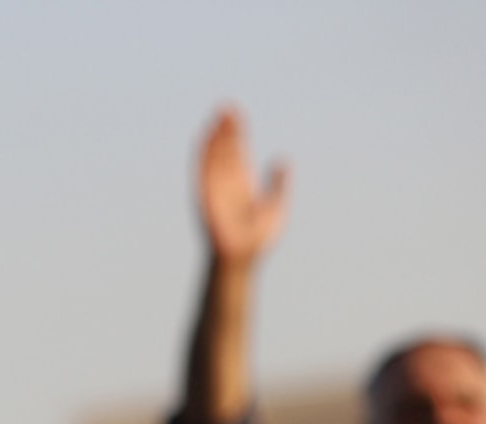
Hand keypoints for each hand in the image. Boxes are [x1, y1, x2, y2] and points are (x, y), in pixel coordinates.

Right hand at [198, 106, 289, 267]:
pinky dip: (203, 154)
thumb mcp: (275, 204)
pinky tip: (205, 139)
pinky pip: (204, 171)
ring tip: (219, 116)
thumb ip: (277, 182)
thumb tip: (282, 161)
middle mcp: (227, 184)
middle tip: (227, 107)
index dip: (236, 134)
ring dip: (215, 137)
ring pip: (215, 157)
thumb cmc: (257, 238)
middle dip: (226, 130)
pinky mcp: (207, 196)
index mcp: (241, 184)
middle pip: (225, 151)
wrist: (243, 255)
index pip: (237, 153)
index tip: (236, 115)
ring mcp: (216, 189)